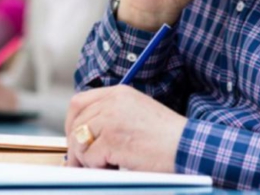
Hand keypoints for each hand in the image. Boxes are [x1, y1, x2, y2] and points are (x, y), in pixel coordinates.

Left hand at [64, 85, 186, 172]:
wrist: (187, 147)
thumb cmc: (167, 136)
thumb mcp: (137, 113)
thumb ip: (111, 116)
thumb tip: (84, 135)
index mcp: (119, 93)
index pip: (80, 102)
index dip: (72, 123)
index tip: (75, 139)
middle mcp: (112, 102)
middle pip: (76, 122)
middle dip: (75, 144)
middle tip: (80, 161)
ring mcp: (111, 120)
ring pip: (80, 141)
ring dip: (88, 158)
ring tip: (106, 164)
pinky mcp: (112, 140)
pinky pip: (90, 157)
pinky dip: (98, 166)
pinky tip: (115, 166)